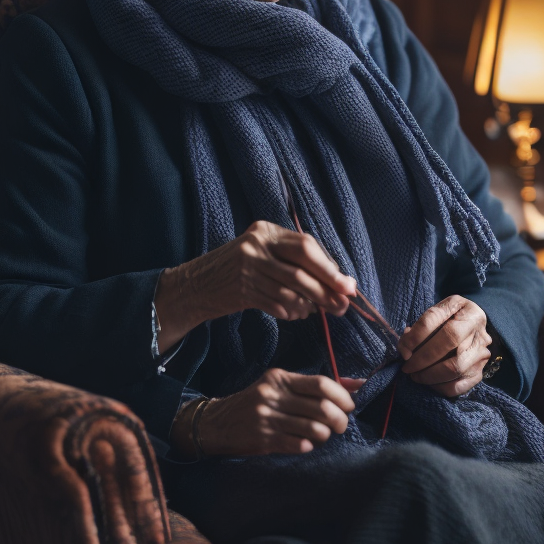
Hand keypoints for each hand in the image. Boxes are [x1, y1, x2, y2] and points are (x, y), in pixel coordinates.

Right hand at [155, 221, 356, 349]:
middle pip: (302, 267)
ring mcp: (247, 266)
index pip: (307, 246)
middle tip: (343, 305)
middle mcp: (256, 244)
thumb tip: (336, 280)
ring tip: (316, 312)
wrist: (195, 286)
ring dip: (309, 304)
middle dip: (327, 288)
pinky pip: (277, 303)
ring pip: (292, 289)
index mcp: (266, 230)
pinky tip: (295, 314)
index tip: (348, 286)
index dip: (330, 268)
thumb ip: (293, 261)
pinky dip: (291, 311)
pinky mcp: (241, 289)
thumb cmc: (236, 270)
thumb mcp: (261, 253)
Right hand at [178, 368, 363, 456]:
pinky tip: (305, 444)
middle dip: (339, 419)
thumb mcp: (281, 387)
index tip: (349, 405)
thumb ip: (316, 386)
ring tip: (322, 436)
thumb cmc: (257, 403)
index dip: (342, 396)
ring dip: (325, 436)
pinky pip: (298, 445)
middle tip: (341, 425)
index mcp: (280, 378)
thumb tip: (359, 385)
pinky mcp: (262, 439)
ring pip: (313, 429)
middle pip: (321, 407)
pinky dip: (308, 446)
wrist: (217, 423)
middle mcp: (273, 395)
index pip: (321, 383)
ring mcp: (266, 417)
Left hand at [398, 295, 491, 397]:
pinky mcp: (480, 369)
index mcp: (460, 305)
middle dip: (422, 358)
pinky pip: (460, 385)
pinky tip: (430, 383)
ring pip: (455, 367)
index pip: (434, 317)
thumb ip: (419, 328)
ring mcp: (481, 348)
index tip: (403, 350)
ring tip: (416, 376)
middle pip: (449, 341)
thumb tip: (405, 347)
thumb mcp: (435, 315)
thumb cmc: (448, 321)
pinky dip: (441, 387)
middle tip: (408, 367)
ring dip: (430, 375)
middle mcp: (475, 325)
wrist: (474, 329)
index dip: (416, 336)